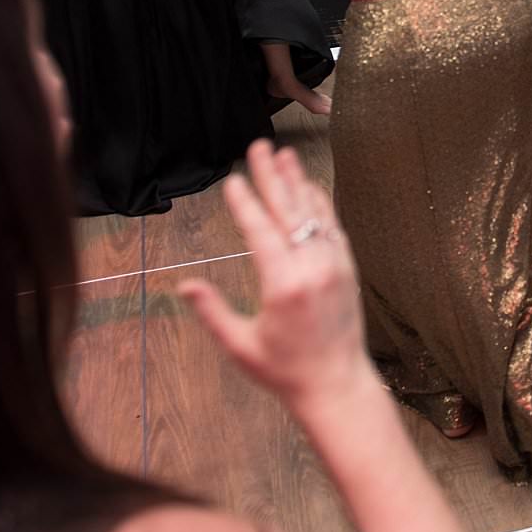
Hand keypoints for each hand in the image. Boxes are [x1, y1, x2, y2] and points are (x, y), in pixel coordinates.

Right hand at [177, 141, 373, 409]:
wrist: (337, 385)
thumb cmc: (285, 371)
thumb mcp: (241, 346)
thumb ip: (212, 312)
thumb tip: (183, 285)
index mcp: (284, 285)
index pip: (261, 232)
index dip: (246, 203)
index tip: (233, 179)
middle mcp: (313, 268)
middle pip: (289, 211)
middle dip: (271, 177)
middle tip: (259, 146)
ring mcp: (334, 265)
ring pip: (314, 214)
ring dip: (298, 182)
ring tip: (285, 155)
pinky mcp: (347, 268)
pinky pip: (332, 227)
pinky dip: (320, 204)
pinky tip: (309, 188)